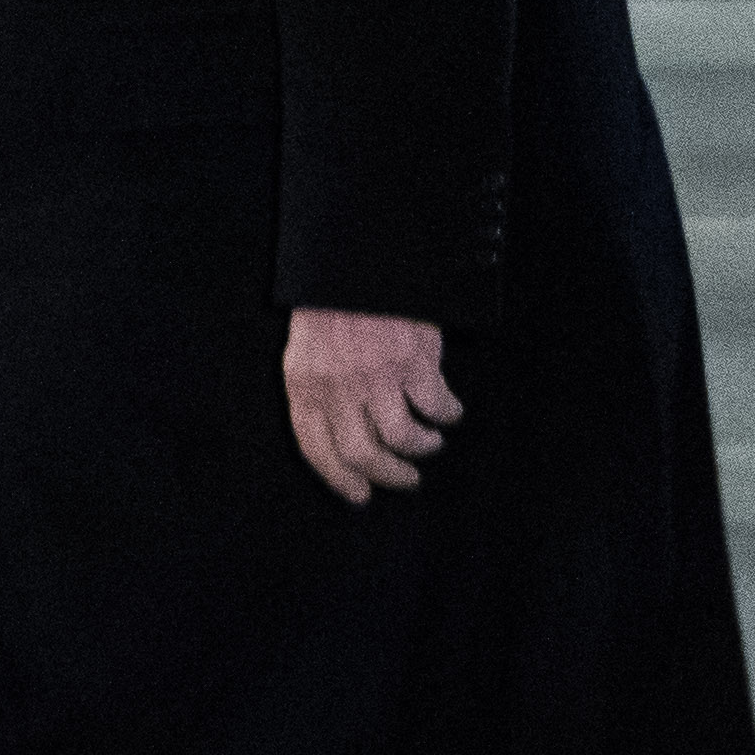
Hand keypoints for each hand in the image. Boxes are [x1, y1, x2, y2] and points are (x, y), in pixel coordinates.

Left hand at [283, 307, 459, 502]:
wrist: (360, 259)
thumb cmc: (333, 305)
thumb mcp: (306, 350)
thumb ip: (318, 393)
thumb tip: (344, 441)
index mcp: (305, 384)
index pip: (316, 449)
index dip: (339, 480)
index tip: (360, 495)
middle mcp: (338, 386)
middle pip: (362, 455)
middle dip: (388, 476)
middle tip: (406, 480)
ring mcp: (377, 375)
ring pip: (401, 440)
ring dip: (421, 448)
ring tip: (430, 443)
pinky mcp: (414, 361)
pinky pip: (436, 407)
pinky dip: (447, 415)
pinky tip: (449, 411)